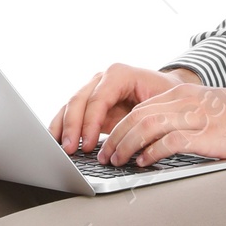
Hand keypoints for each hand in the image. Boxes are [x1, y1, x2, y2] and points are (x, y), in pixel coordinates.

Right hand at [49, 63, 204, 155]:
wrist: (168, 88)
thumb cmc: (167, 95)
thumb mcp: (162, 104)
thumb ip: (145, 119)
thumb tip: (133, 144)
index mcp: (120, 74)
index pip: (98, 99)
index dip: (90, 123)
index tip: (87, 145)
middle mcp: (102, 78)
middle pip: (79, 100)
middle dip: (72, 127)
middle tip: (70, 150)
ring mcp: (94, 89)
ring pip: (70, 106)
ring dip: (62, 128)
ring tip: (60, 149)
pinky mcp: (90, 104)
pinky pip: (71, 114)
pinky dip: (63, 128)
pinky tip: (58, 142)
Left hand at [98, 84, 225, 168]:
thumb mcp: (205, 112)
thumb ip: (181, 120)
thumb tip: (155, 141)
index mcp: (182, 94)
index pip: (139, 107)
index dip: (119, 126)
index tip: (109, 143)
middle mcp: (184, 100)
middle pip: (136, 115)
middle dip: (115, 137)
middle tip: (105, 156)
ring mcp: (194, 116)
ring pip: (145, 126)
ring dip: (126, 145)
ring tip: (117, 161)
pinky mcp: (204, 133)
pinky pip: (168, 142)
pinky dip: (150, 153)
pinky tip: (143, 163)